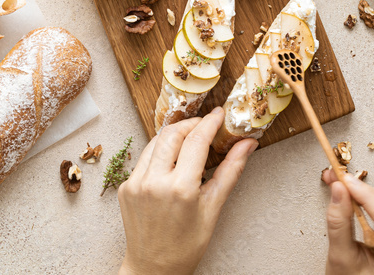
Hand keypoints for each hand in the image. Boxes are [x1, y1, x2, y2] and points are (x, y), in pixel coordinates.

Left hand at [118, 107, 256, 274]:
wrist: (153, 268)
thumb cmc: (186, 246)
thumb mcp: (213, 209)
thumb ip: (230, 172)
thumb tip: (247, 145)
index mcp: (180, 189)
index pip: (197, 141)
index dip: (210, 123)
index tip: (220, 114)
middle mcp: (154, 182)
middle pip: (172, 134)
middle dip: (191, 124)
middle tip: (206, 125)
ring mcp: (135, 183)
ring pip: (155, 142)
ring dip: (174, 135)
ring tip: (191, 139)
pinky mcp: (125, 186)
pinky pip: (144, 159)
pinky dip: (160, 153)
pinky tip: (173, 160)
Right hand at [322, 169, 373, 274]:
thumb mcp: (341, 258)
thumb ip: (339, 223)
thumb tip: (338, 191)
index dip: (363, 193)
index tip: (343, 180)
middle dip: (360, 190)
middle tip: (336, 179)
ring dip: (365, 194)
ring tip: (342, 188)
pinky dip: (372, 203)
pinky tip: (356, 199)